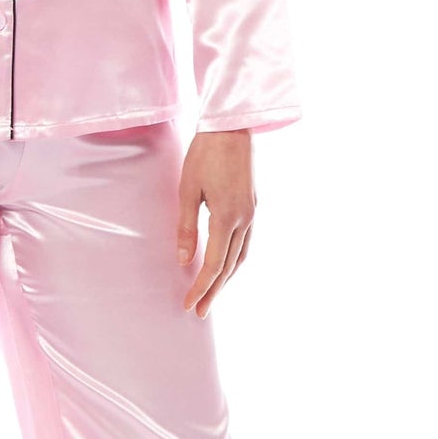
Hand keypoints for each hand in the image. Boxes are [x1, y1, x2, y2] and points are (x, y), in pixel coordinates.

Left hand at [175, 129, 255, 317]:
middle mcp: (244, 219)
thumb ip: (186, 227)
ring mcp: (252, 213)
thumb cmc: (205, 154)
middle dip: (214, 291)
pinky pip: (246, 243)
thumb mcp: (187, 190)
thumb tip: (184, 260)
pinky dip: (235, 260)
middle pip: (229, 266)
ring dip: (226, 279)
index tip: (188, 305)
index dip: (201, 288)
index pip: (213, 264)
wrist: (232, 127)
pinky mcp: (253, 206)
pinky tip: (226, 265)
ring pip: (241, 257)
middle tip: (199, 311)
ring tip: (212, 295)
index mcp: (226, 216)